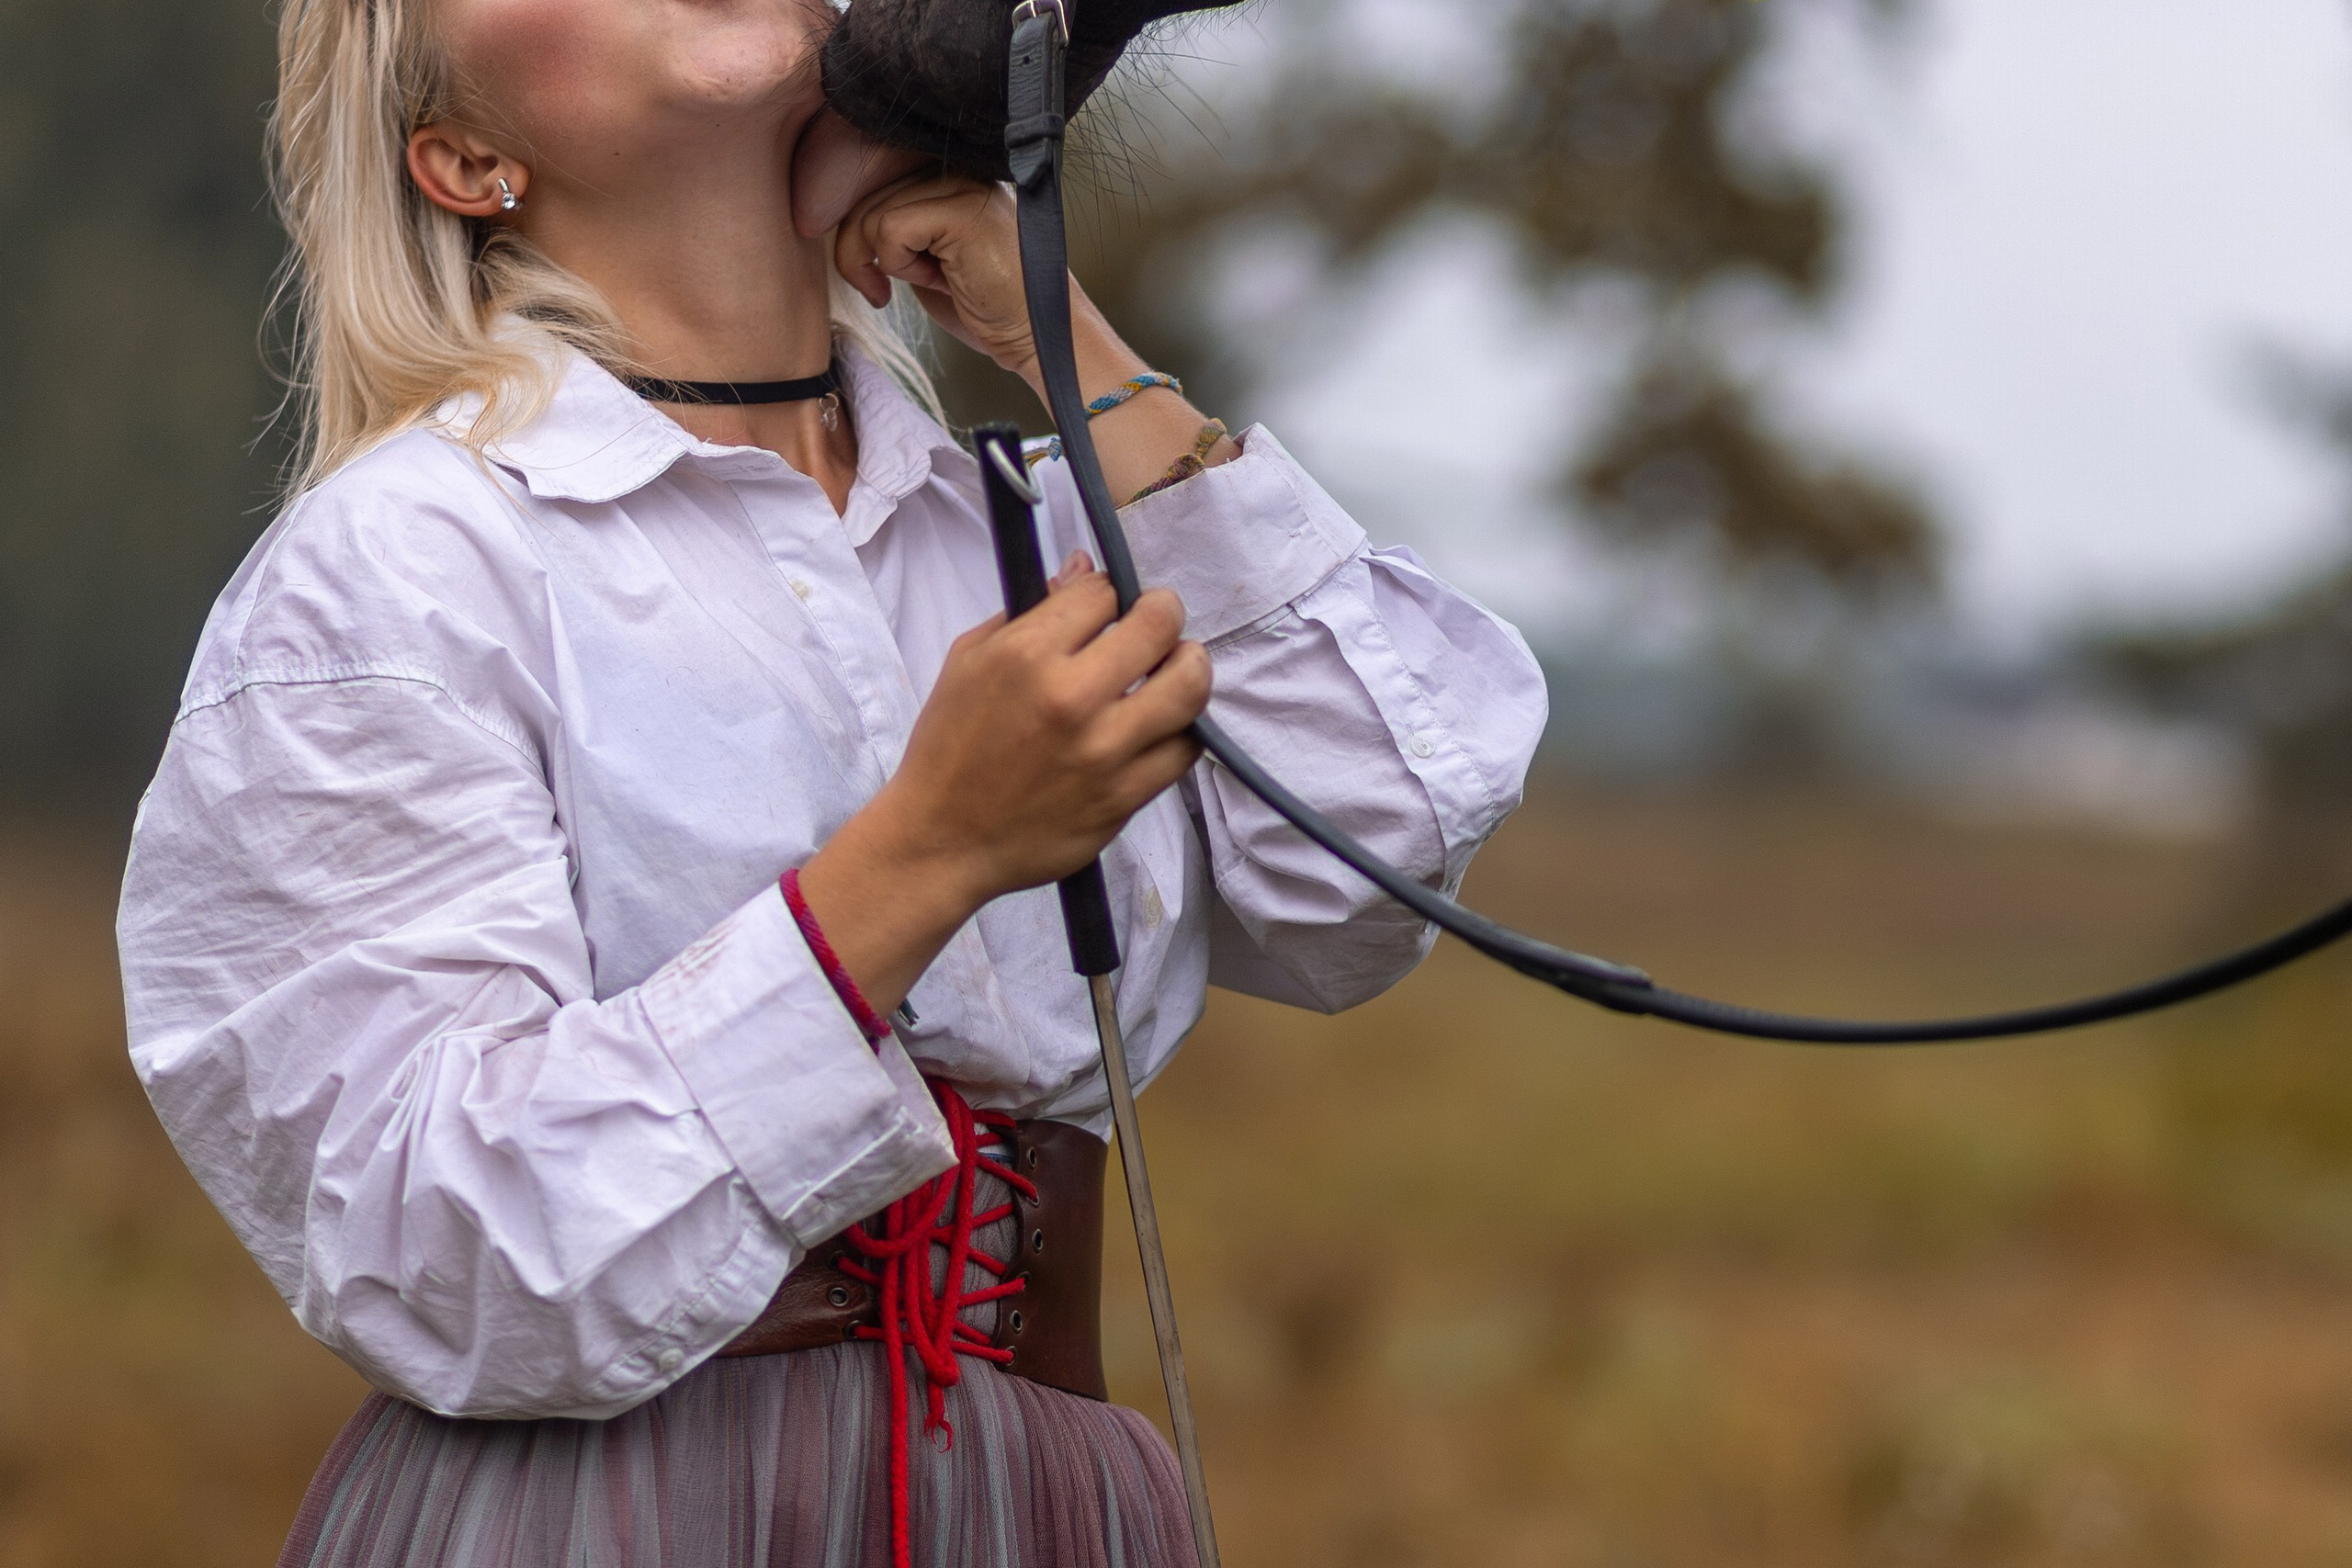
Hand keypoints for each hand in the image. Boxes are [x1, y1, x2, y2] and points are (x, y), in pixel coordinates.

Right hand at [796, 562, 1209, 1011]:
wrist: (943, 839)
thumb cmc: (949, 746)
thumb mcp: (970, 661)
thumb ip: (1029, 613)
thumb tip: (1081, 570)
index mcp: (1026, 655)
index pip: (1103, 593)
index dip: (1108, 593)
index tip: (1106, 608)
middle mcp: (1072, 697)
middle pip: (1160, 626)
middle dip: (1163, 613)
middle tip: (1156, 624)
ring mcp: (1104, 750)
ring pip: (1189, 687)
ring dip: (1189, 666)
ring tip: (1175, 666)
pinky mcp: (1124, 796)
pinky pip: (1184, 750)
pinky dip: (1181, 728)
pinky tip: (1164, 723)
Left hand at [836, 173, 1039, 378]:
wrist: (1038, 336)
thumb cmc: (988, 307)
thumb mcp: (928, 258)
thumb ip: (896, 231)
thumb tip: (839, 221)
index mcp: (952, 178)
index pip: (877, 179)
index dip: (857, 225)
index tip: (869, 271)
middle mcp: (959, 172)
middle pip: (866, 195)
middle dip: (855, 251)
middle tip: (878, 290)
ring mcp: (964, 186)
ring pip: (873, 213)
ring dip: (882, 260)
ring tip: (918, 282)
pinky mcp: (962, 211)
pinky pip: (890, 228)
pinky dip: (896, 263)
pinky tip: (929, 280)